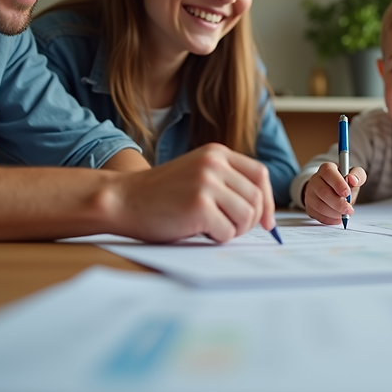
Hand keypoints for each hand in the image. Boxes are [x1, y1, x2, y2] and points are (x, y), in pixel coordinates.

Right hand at [113, 143, 274, 242]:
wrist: (124, 199)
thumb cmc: (161, 194)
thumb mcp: (198, 174)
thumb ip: (227, 182)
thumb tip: (265, 213)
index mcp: (217, 153)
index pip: (260, 175)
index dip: (268, 201)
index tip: (266, 221)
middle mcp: (214, 164)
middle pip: (257, 199)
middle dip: (248, 221)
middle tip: (228, 227)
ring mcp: (207, 183)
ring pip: (247, 217)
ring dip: (232, 230)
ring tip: (210, 227)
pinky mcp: (199, 206)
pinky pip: (227, 232)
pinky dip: (216, 238)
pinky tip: (198, 230)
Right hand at [302, 162, 367, 224]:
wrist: (332, 189)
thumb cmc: (344, 182)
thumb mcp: (354, 175)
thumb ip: (357, 175)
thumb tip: (353, 180)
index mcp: (327, 169)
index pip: (329, 173)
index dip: (338, 184)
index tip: (347, 193)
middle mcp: (315, 180)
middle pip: (323, 192)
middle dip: (339, 204)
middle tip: (349, 210)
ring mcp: (310, 194)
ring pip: (320, 206)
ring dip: (335, 213)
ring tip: (345, 214)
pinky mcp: (309, 206)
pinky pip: (318, 215)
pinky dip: (330, 219)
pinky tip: (338, 217)